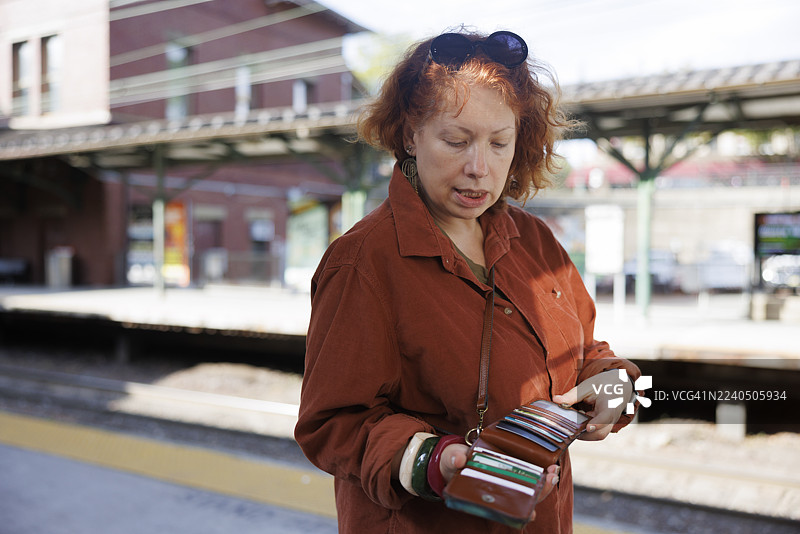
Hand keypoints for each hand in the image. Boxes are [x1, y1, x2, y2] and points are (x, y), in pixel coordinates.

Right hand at [438, 445, 559, 502]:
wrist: (454, 456)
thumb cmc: (453, 462)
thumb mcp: (451, 459)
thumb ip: (454, 459)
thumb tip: (458, 460)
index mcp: (487, 494)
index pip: (507, 508)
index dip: (521, 511)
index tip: (533, 512)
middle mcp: (500, 491)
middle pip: (524, 498)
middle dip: (540, 491)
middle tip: (550, 478)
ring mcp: (507, 481)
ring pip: (530, 488)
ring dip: (544, 482)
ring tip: (554, 470)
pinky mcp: (512, 469)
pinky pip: (529, 474)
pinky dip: (541, 471)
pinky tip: (550, 464)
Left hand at [552, 370, 632, 440]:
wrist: (620, 385)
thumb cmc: (604, 384)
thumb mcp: (587, 386)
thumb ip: (572, 396)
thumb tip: (555, 400)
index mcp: (610, 405)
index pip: (606, 417)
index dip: (597, 423)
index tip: (588, 427)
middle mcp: (612, 418)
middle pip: (600, 433)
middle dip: (584, 434)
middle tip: (568, 429)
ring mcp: (609, 424)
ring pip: (597, 435)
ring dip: (583, 433)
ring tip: (570, 424)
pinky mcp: (604, 426)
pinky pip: (595, 432)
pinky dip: (584, 430)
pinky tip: (575, 423)